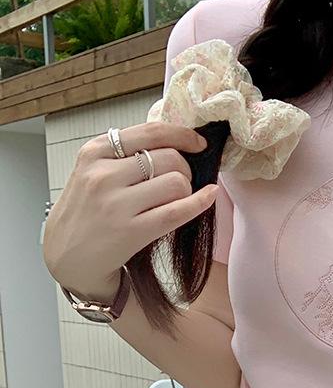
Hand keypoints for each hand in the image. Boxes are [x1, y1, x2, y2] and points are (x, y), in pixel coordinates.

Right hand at [43, 122, 218, 298]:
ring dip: (187, 190)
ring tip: (178, 198)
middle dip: (185, 168)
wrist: (67, 255)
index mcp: (95, 152)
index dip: (182, 135)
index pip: (150, 132)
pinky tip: (209, 196)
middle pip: (168, 157)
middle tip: (182, 181)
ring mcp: (116, 204)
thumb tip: (175, 142)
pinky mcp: (131, 231)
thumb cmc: (87, 212)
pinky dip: (200, 202)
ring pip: (176, 182)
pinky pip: (177, 212)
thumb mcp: (92, 171)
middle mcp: (103, 174)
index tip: (198, 143)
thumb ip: (123, 155)